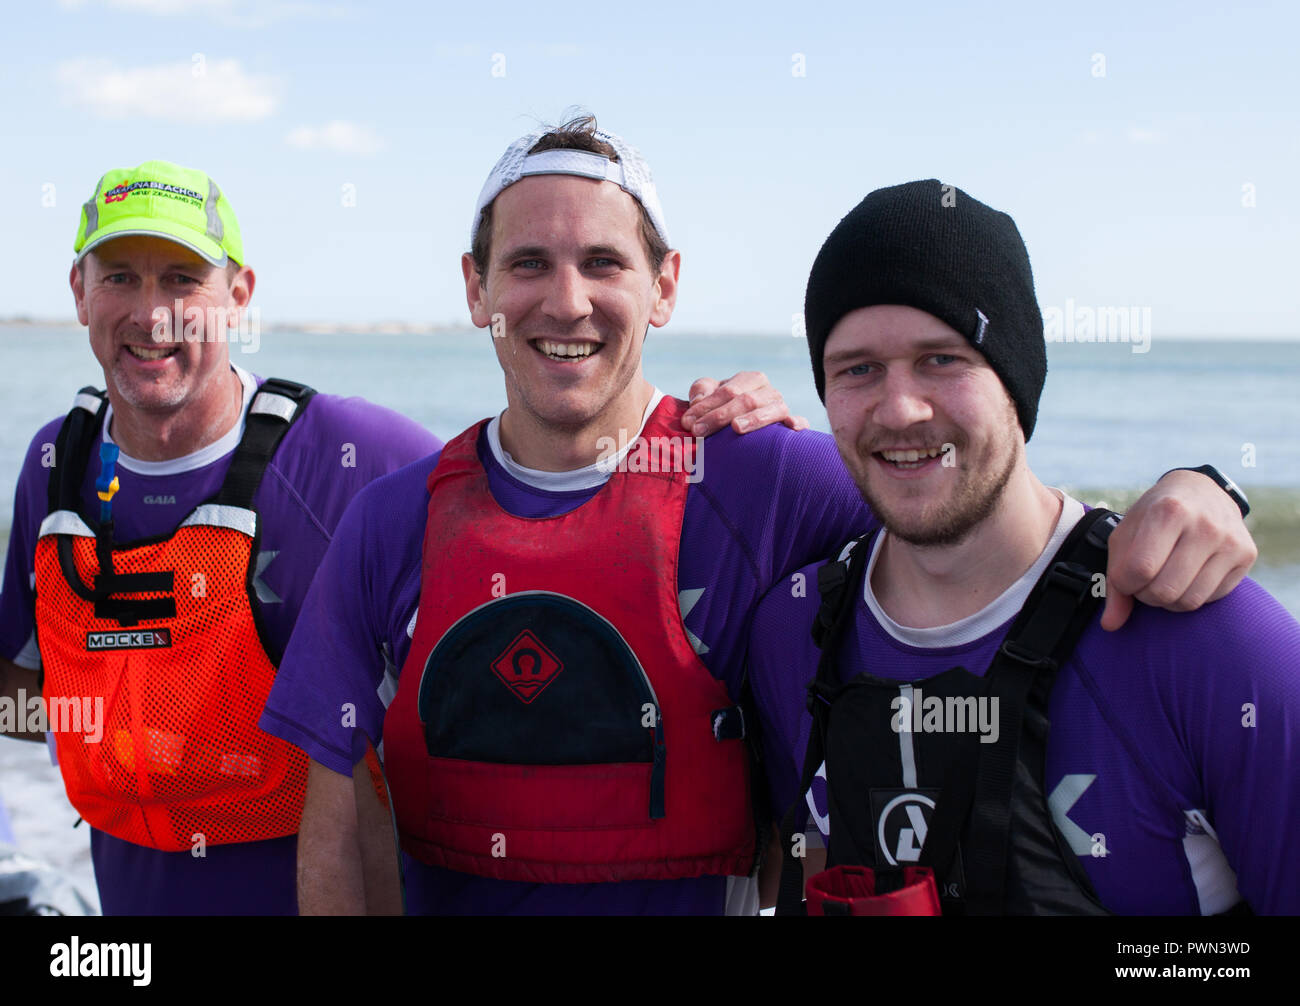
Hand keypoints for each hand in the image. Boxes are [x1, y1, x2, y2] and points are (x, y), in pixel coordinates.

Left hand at [681, 372, 809, 436]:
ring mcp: (781, 407)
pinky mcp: (791, 423)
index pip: (727, 391)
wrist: (742, 421)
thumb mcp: (707, 394)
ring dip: (754, 419)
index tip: (688, 423)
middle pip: (746, 400)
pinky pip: (800, 421)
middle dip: (720, 416)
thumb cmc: (721, 407)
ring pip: (772, 409)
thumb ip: (701, 392)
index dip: (706, 406)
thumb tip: (698, 402)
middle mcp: (769, 391)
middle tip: (698, 432)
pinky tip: (792, 427)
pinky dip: (797, 422)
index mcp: (750, 379)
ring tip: (736, 428)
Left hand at [1101, 469, 1257, 630]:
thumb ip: (1114, 579)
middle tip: (1145, 580)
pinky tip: (1187, 574)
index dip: (1125, 583)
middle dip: (1146, 595)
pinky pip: (1211, 598)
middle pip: (1165, 591)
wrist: (1201, 490)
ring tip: (1163, 579)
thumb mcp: (1126, 535)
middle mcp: (1204, 525)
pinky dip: (1191, 595)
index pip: (1140, 569)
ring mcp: (1230, 541)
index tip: (1126, 576)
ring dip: (1167, 601)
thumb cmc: (1155, 516)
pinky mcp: (1247, 555)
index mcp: (1169, 511)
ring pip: (1189, 601)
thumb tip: (1110, 625)